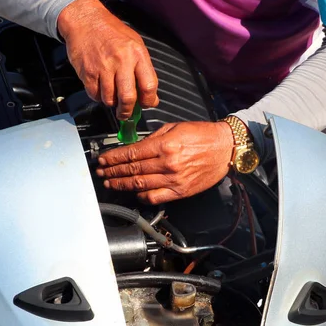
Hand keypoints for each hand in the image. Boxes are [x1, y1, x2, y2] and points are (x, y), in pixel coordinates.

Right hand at [57, 0, 158, 119]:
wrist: (85, 20)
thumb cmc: (111, 32)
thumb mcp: (134, 45)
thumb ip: (143, 70)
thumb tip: (151, 97)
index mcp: (137, 54)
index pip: (149, 85)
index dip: (149, 100)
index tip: (146, 104)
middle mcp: (121, 61)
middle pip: (128, 98)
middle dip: (128, 111)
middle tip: (126, 113)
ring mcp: (103, 67)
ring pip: (110, 99)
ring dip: (111, 103)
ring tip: (111, 96)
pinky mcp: (87, 72)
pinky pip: (94, 95)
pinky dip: (98, 96)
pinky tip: (100, 88)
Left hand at [96, 121, 233, 203]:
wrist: (225, 148)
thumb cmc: (202, 135)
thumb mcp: (174, 128)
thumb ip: (153, 138)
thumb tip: (134, 146)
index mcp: (165, 146)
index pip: (131, 154)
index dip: (113, 158)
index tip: (103, 159)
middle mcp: (168, 164)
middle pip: (132, 170)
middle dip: (112, 171)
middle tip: (100, 172)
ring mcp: (174, 180)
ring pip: (139, 185)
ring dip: (121, 184)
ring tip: (109, 183)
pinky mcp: (180, 191)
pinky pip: (155, 197)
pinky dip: (141, 196)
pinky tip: (132, 193)